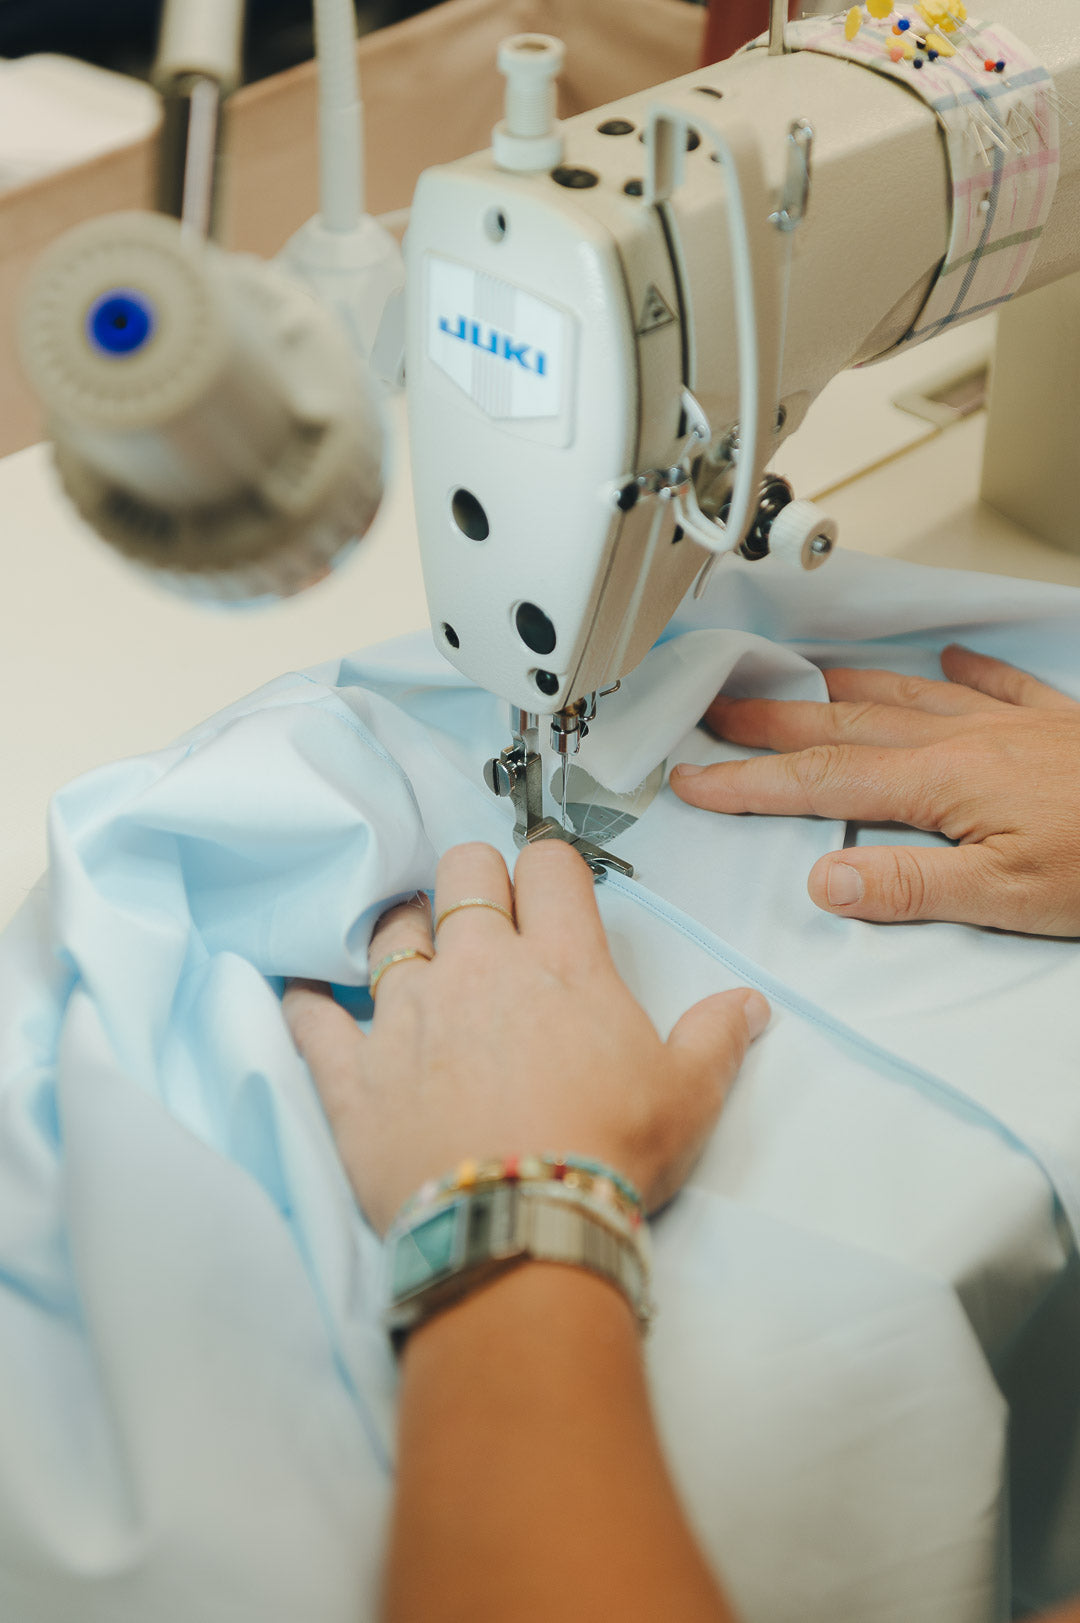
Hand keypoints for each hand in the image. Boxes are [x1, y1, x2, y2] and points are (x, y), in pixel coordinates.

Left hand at [283, 840, 768, 1232]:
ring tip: (410, 949)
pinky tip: (303, 991)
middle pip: (460, 871)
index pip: (548, 866)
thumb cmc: (609, 1155)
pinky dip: (306, 999)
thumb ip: (717, 1037)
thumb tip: (751, 1004)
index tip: (548, 889)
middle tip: (480, 908)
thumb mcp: (687, 1096)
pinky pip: (311, 1016)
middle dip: (470, 875)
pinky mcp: (354, 1071)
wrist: (521, 1229)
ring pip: (388, 931)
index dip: (548, 867)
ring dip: (400, 930)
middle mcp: (477, 968)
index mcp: (560, 962)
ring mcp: (407, 1013)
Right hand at [670, 645, 1079, 936]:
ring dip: (844, 687)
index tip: (694, 779)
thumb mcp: (1008, 899)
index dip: (748, 783)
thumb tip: (823, 881)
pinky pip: (996, 684)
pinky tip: (948, 661)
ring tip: (801, 677)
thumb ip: (909, 888)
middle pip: (845, 724)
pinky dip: (962, 672)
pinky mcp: (1057, 723)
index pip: (820, 782)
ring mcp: (1011, 724)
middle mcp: (965, 740)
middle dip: (772, 722)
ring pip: (905, 696)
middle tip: (717, 712)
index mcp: (941, 783)